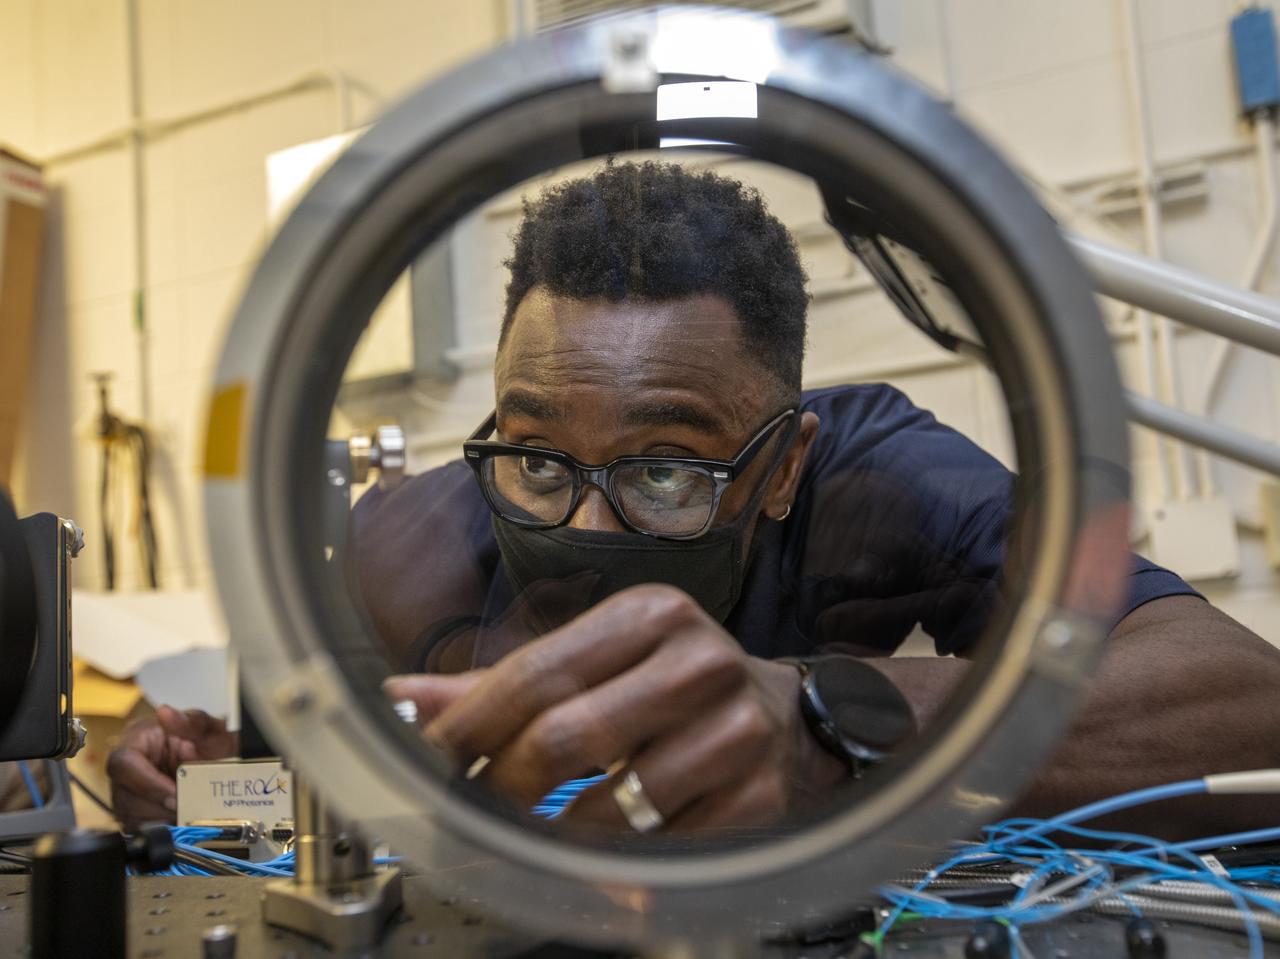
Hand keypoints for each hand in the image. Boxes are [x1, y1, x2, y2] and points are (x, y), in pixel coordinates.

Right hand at [106, 706, 237, 828]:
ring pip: (128, 815)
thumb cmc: (213, 743)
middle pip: (123, 794)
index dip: (147, 783)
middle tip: (185, 807)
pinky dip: (158, 828)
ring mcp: (128, 791)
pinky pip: (136, 827)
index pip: (124, 763)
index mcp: (138, 740)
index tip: (174, 794)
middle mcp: (127, 767)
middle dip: (156, 806)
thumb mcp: (210, 730)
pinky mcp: (136, 812)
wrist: (225, 763)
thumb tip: (165, 712)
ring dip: (158, 819)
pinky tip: (178, 821)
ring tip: (185, 812)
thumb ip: (192, 722)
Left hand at [386, 585, 846, 830]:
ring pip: (611, 808)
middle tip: (475, 808)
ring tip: (537, 837)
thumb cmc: (674, 685)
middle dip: (503, 785)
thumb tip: (407, 699)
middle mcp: (698, 664)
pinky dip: (622, 872)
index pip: (537, 672)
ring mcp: (736, 732)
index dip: (470, 724)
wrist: (787, 719)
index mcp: (651, 614)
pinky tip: (605, 864)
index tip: (432, 759)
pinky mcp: (758, 798)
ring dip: (557, 837)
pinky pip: (662, 855)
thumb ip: (505, 682)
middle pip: (566, 737)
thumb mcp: (601, 660)